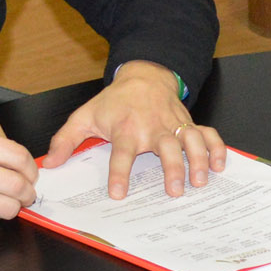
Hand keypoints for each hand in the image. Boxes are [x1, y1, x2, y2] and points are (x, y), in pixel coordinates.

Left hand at [47, 62, 224, 198]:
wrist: (144, 76)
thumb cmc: (115, 102)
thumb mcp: (84, 116)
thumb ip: (65, 140)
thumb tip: (50, 164)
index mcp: (125, 128)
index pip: (122, 153)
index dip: (119, 173)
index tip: (118, 193)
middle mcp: (152, 127)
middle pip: (165, 147)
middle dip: (172, 168)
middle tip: (175, 191)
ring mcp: (174, 125)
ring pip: (191, 140)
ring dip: (198, 160)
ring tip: (201, 181)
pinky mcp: (189, 123)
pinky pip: (208, 134)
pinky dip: (217, 148)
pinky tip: (221, 165)